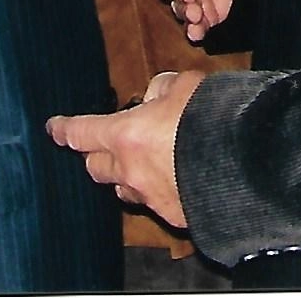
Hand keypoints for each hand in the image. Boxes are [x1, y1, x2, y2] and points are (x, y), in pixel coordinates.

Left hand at [47, 71, 203, 228]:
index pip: (81, 133)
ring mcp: (150, 197)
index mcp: (126, 135)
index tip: (54, 128)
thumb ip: (163, 88)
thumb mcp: (186, 85)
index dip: (64, 129)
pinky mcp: (173, 215)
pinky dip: (159, 190)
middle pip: (95, 167)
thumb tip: (156, 95)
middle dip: (97, 154)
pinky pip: (155, 203)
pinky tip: (177, 179)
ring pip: (123, 189)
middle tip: (110, 143)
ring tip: (144, 162)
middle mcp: (131, 171)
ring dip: (125, 176)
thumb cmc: (212, 118)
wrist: (246, 164)